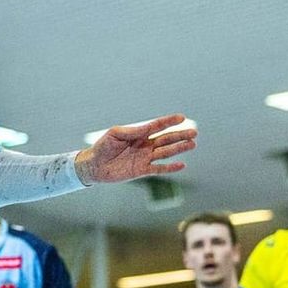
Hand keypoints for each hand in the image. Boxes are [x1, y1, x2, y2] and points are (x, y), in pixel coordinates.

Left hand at [76, 114, 196, 184]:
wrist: (94, 165)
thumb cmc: (102, 146)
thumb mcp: (115, 134)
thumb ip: (132, 131)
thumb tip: (147, 128)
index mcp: (138, 134)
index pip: (156, 126)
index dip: (169, 122)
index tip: (182, 117)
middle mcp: (144, 145)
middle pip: (166, 139)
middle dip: (180, 135)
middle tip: (194, 132)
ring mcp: (144, 158)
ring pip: (165, 152)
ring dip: (179, 149)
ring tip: (192, 144)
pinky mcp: (142, 170)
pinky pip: (159, 169)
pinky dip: (170, 168)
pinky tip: (182, 165)